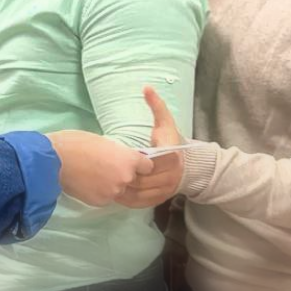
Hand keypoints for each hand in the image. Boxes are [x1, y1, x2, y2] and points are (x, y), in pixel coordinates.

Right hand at [46, 130, 153, 206]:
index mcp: (129, 159)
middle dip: (130, 176)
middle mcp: (126, 178)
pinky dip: (103, 192)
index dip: (139, 164)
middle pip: (138, 181)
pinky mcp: (100, 202)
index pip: (148, 166)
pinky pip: (109, 198)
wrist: (51, 160)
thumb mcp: (103, 141)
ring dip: (116, 186)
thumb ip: (118, 154)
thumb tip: (122, 160)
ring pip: (123, 191)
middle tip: (115, 169)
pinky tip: (90, 184)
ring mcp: (113, 192)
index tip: (132, 162)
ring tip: (100, 177)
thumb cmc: (74, 143)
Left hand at [116, 87, 184, 208]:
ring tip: (104, 182)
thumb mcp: (165, 122)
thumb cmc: (171, 141)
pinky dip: (126, 200)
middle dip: (123, 176)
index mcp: (171, 156)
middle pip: (142, 180)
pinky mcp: (161, 199)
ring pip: (140, 193)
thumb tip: (146, 87)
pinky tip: (113, 194)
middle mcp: (171, 176)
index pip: (148, 163)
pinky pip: (141, 203)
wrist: (187, 164)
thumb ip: (156, 106)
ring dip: (121, 190)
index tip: (117, 157)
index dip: (132, 163)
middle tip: (103, 171)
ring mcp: (166, 190)